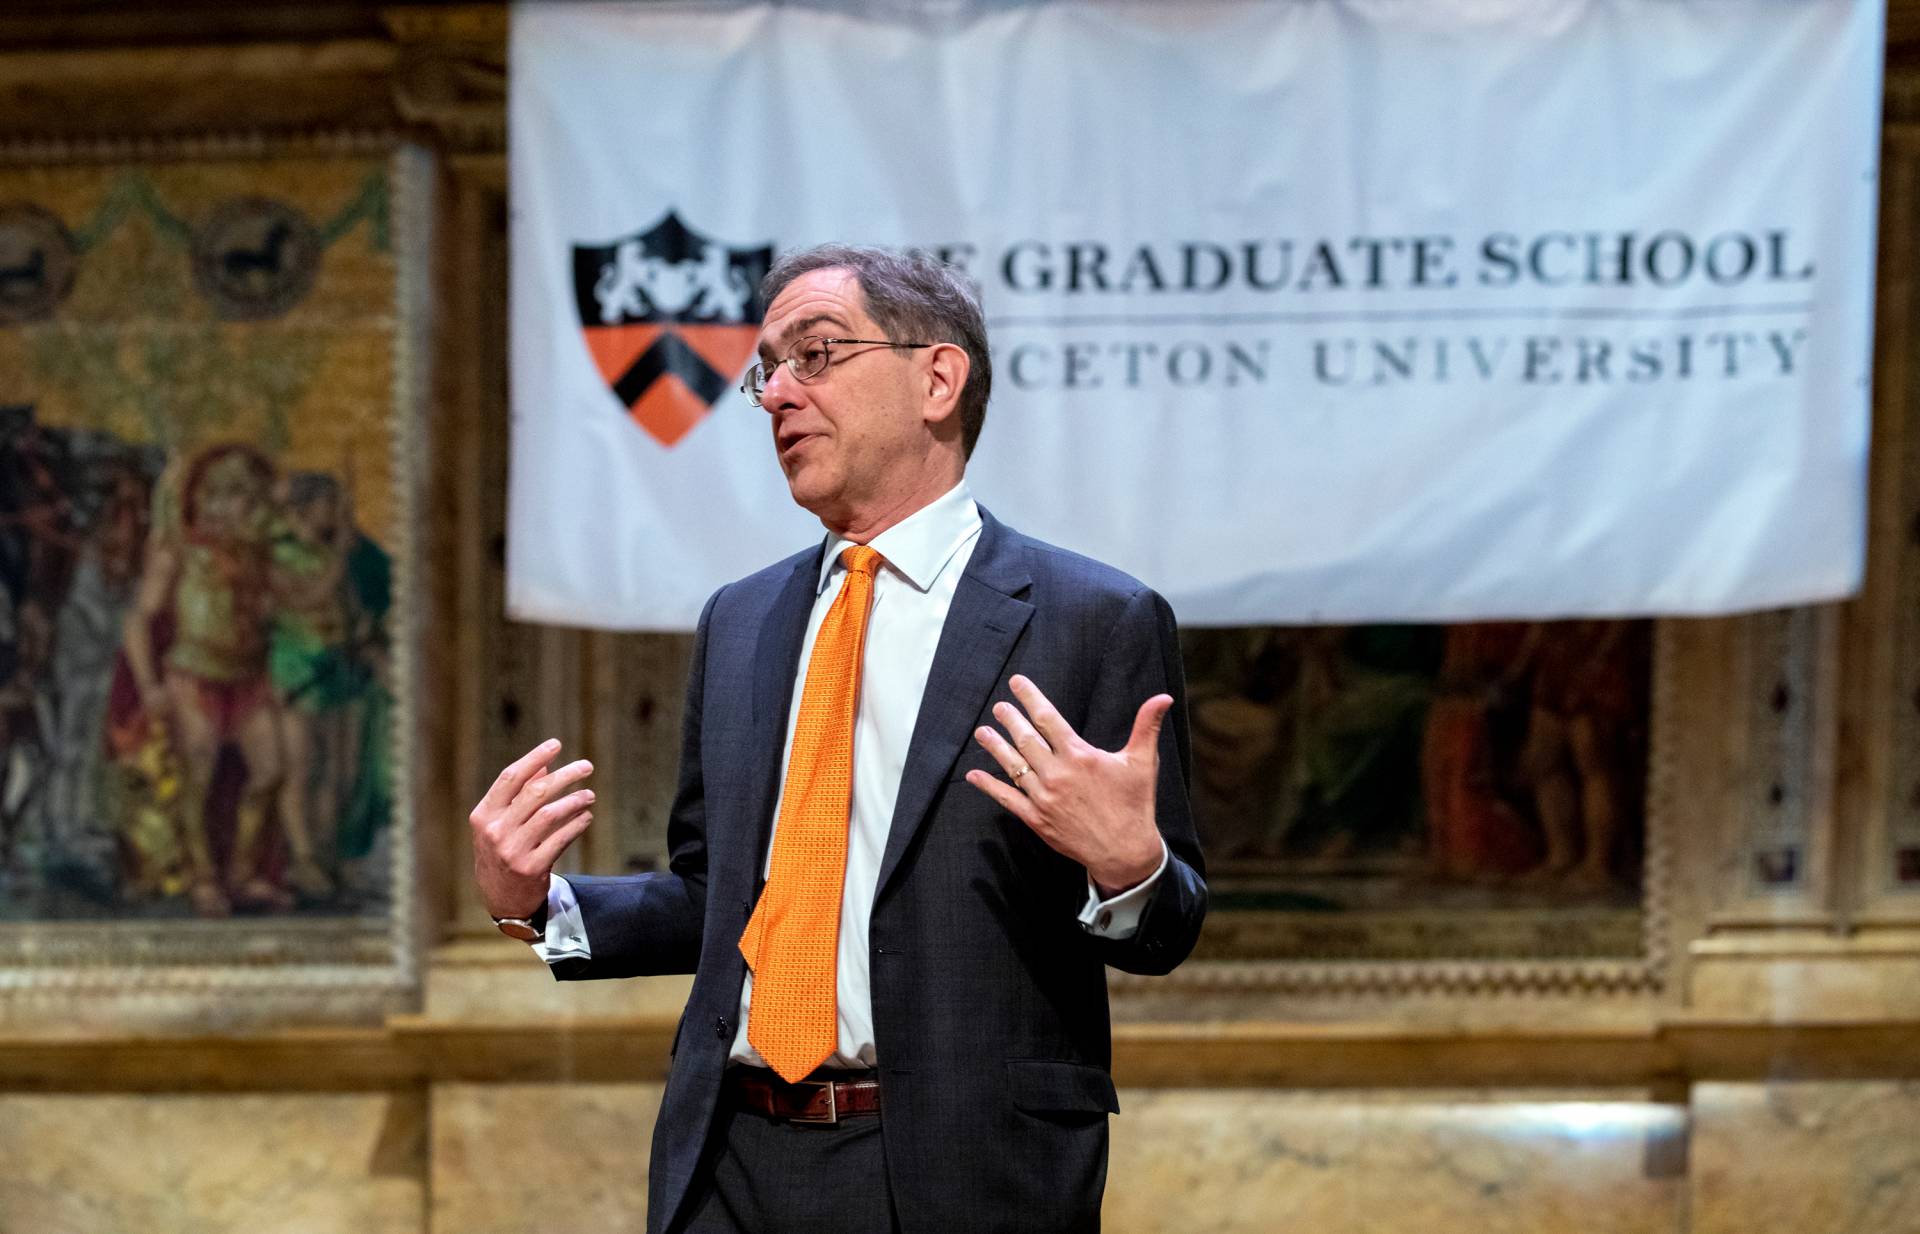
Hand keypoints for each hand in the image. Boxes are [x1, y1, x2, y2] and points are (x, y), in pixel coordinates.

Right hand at [469, 738, 594, 919]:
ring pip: (551, 814)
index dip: (534, 757)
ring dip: (575, 800)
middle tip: (586, 766)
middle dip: (565, 775)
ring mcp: (512, 851)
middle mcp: (495, 831)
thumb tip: (543, 765)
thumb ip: (517, 795)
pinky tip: (586, 816)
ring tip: (589, 795)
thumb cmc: (502, 850)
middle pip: (536, 792)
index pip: (510, 777)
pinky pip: (560, 838)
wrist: (501, 897)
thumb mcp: (499, 823)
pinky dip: (577, 824)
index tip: (556, 744)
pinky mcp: (531, 868)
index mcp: (483, 815)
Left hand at [965, 675, 1169, 895]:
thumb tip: (1163, 697)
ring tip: (982, 731)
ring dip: (995, 747)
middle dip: (1010, 719)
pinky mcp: (1037, 819)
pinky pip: (1008, 799)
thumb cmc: (1134, 804)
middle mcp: (1058, 774)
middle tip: (999, 706)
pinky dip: (989, 786)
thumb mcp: (1142, 762)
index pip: (1048, 718)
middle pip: (1026, 739)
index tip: (1017, 683)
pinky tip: (973, 775)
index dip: (1031, 698)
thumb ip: (1147, 726)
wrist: (1125, 851)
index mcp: (1080, 756)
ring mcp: (1044, 797)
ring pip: (1013, 766)